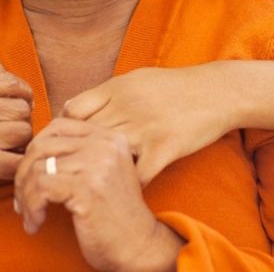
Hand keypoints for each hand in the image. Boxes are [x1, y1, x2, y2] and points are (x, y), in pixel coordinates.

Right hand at [0, 73, 32, 220]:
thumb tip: (13, 97)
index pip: (11, 82)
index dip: (24, 95)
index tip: (24, 107)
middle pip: (22, 109)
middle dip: (20, 122)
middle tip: (11, 136)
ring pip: (25, 133)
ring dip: (20, 145)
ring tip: (6, 152)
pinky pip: (18, 161)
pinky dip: (16, 168)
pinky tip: (4, 170)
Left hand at [14, 118, 181, 271]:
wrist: (139, 246)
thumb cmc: (114, 213)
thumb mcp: (103, 171)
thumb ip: (80, 153)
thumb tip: (34, 148)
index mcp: (109, 137)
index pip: (58, 126)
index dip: (36, 149)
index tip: (31, 175)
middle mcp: (104, 145)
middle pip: (43, 145)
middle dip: (23, 173)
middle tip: (22, 198)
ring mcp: (97, 165)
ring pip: (37, 167)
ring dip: (25, 195)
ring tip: (30, 215)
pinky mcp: (87, 189)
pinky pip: (40, 188)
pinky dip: (31, 208)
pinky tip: (36, 223)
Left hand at [63, 65, 234, 184]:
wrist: (215, 91)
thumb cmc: (174, 86)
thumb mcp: (136, 79)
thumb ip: (105, 94)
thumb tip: (71, 107)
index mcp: (117, 88)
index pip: (73, 110)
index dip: (60, 131)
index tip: (58, 147)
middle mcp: (126, 106)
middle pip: (84, 135)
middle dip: (70, 157)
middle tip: (61, 175)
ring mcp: (145, 128)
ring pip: (104, 155)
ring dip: (92, 175)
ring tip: (83, 189)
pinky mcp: (165, 147)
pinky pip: (138, 174)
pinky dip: (127, 186)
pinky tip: (120, 194)